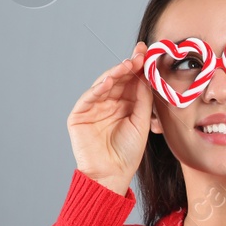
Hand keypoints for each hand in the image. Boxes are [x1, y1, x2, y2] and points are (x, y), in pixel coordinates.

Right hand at [69, 43, 152, 195]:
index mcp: (125, 104)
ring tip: (127, 65)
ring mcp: (93, 108)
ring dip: (115, 74)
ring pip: (103, 85)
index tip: (147, 51)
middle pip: (118, 79)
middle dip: (128, 66)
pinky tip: (109, 81)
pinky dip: (98, 89)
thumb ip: (143, 99)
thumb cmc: (128, 152)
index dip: (138, 66)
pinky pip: (88, 98)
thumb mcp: (141, 121)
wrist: (112, 174)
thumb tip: (146, 75)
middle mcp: (109, 103)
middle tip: (140, 54)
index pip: (131, 81)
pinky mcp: (79, 115)